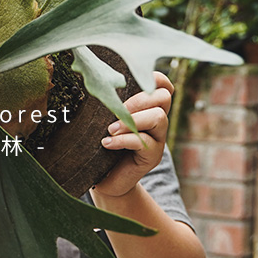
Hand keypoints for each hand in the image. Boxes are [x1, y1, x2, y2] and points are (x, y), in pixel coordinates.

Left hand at [93, 71, 173, 197]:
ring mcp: (158, 139)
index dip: (153, 78)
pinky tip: (107, 143)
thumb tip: (95, 81)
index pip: (162, 85)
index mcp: (148, 107)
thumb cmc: (103, 143)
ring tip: (110, 129)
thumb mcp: (106, 119)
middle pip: (163, 97)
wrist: (105, 179)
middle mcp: (158, 121)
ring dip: (132, 120)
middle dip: (138, 100)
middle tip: (115, 110)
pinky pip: (144, 142)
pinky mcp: (153, 157)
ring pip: (159, 117)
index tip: (130, 82)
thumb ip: (109, 103)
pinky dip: (123, 140)